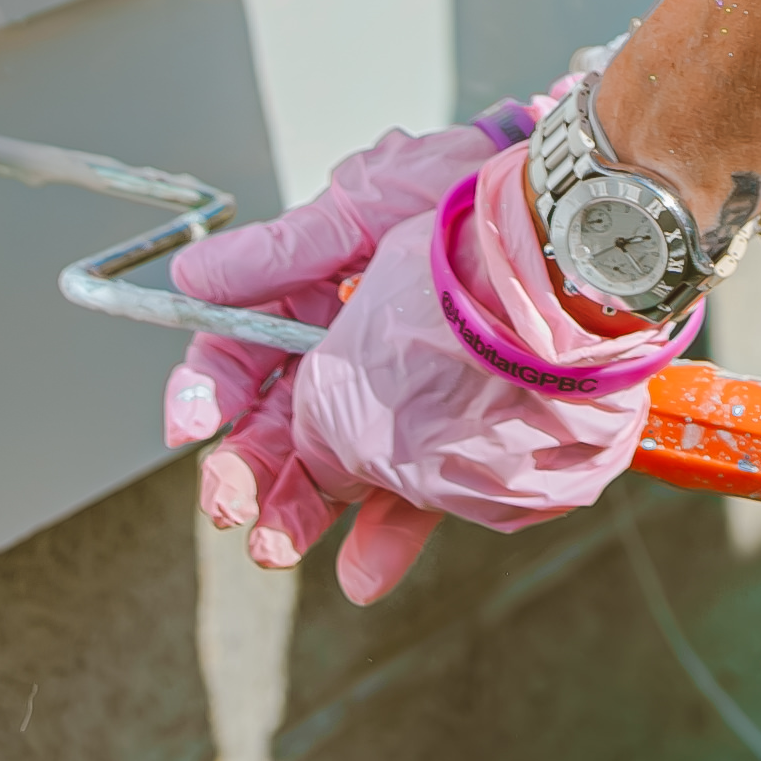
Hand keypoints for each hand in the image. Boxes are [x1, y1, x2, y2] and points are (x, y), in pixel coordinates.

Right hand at [161, 100, 535, 591]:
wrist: (569, 224)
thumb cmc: (464, 190)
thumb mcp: (363, 204)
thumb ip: (277, 253)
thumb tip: (190, 276)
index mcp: (316, 295)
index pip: (242, 352)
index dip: (209, 389)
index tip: (191, 426)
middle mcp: (354, 350)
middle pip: (282, 423)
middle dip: (248, 469)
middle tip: (228, 506)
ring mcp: (406, 396)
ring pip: (339, 466)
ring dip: (302, 511)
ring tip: (274, 548)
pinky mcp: (459, 434)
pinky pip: (416, 491)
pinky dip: (388, 532)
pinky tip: (364, 570)